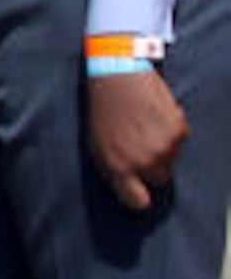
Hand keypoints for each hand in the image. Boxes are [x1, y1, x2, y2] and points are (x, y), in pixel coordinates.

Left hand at [87, 66, 189, 211]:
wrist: (116, 77)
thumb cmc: (104, 112)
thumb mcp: (97, 145)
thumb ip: (115, 169)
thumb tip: (130, 188)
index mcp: (117, 167)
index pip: (136, 201)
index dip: (140, 197)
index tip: (140, 191)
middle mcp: (142, 161)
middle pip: (159, 179)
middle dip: (153, 166)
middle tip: (140, 144)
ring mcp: (163, 147)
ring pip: (172, 158)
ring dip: (163, 146)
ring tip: (144, 125)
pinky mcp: (178, 130)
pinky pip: (181, 140)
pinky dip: (172, 130)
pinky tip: (155, 115)